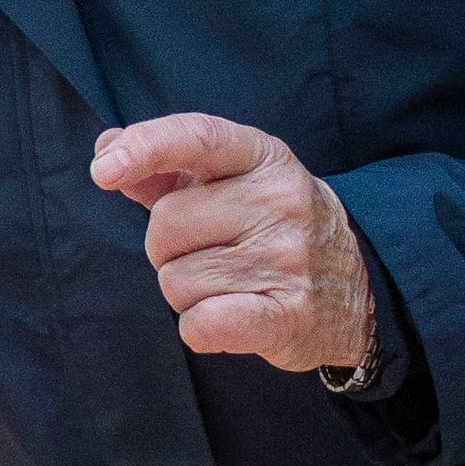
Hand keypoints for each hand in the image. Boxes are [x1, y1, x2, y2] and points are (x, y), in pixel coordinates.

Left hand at [90, 113, 374, 373]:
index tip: (103, 170)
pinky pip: (200, 324)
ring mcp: (288, 259)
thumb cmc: (272, 228)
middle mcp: (281, 201)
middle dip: (168, 248)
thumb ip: (166, 166)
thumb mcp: (232, 183)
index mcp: (263, 158)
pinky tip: (230, 317)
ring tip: (233, 285)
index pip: (199, 136)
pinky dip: (200, 329)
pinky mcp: (289, 315)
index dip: (145, 147)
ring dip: (187, 292)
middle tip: (214, 253)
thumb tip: (107, 146)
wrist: (361, 288)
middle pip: (165, 225)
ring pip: (175, 280)